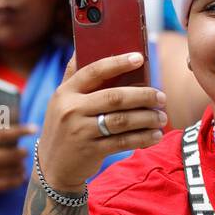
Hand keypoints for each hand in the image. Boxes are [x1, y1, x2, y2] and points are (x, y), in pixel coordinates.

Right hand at [0, 111, 40, 206]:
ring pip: (10, 170)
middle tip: (26, 150)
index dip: (20, 130)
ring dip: (21, 166)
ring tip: (22, 162)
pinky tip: (20, 176)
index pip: (1, 134)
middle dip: (22, 152)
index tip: (34, 128)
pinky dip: (17, 180)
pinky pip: (7, 184)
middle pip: (9, 154)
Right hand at [36, 52, 167, 191]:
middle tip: (161, 97)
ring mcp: (80, 131)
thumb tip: (82, 46)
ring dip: (147, 118)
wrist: (52, 167)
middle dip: (143, 96)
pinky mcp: (91, 150)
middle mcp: (71, 110)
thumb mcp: (60, 101)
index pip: (94, 71)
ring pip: (122, 121)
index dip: (117, 63)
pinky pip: (123, 141)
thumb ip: (72, 76)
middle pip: (114, 97)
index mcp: (65, 92)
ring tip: (161, 117)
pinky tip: (155, 135)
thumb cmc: (64, 127)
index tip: (139, 58)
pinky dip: (142, 138)